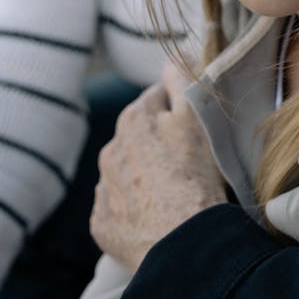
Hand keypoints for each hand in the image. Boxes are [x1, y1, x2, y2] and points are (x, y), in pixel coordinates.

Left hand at [91, 61, 227, 271]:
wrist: (182, 241)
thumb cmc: (194, 173)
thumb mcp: (196, 116)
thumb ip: (182, 80)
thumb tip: (172, 57)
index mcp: (133, 119)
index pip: (155, 99)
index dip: (177, 109)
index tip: (194, 124)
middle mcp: (110, 151)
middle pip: (138, 138)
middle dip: (158, 144)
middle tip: (189, 162)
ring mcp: (103, 190)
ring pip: (127, 173)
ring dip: (145, 177)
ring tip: (174, 193)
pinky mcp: (102, 226)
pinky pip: (119, 209)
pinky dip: (135, 210)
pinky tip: (157, 217)